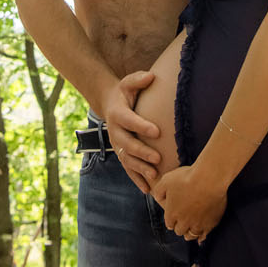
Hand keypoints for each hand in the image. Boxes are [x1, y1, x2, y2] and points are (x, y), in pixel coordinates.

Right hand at [100, 72, 161, 193]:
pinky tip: (147, 190)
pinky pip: (128, 169)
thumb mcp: (128, 82)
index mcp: (117, 113)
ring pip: (127, 160)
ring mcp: (117, 145)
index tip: (157, 131)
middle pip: (127, 144)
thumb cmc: (124, 92)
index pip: (129, 120)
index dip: (142, 126)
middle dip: (142, 152)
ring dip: (140, 169)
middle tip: (158, 159)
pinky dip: (136, 180)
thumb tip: (151, 76)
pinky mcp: (121, 154)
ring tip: (155, 176)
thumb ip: (139, 79)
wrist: (109, 105)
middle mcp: (114, 131)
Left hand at [152, 163, 225, 241]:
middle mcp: (184, 222)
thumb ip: (159, 191)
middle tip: (182, 223)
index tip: (173, 217)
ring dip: (189, 233)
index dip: (171, 220)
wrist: (208, 180)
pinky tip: (202, 236)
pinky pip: (204, 235)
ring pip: (191, 235)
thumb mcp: (166, 180)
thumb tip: (156, 197)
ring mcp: (197, 224)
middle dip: (180, 227)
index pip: (169, 224)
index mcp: (172, 213)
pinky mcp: (210, 224)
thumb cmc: (186, 178)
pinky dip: (201, 236)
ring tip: (190, 230)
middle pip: (179, 230)